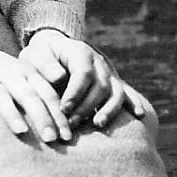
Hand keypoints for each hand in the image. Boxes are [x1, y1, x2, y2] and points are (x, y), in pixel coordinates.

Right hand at [0, 37, 72, 142]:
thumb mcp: (19, 81)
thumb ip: (37, 98)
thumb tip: (61, 130)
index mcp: (26, 73)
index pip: (47, 94)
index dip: (58, 115)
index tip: (68, 137)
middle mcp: (8, 73)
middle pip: (28, 95)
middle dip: (42, 116)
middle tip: (52, 139)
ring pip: (0, 94)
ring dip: (11, 113)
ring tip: (22, 131)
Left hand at [19, 30, 146, 128]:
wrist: (53, 51)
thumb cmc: (41, 56)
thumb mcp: (36, 55)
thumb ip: (45, 64)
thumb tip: (59, 77)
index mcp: (80, 52)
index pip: (83, 73)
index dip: (75, 92)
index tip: (63, 108)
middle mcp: (98, 62)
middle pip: (101, 85)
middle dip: (87, 106)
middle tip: (71, 123)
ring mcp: (108, 73)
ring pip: (116, 91)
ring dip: (109, 109)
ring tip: (97, 125)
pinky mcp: (112, 84)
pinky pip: (126, 93)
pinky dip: (133, 103)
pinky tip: (139, 115)